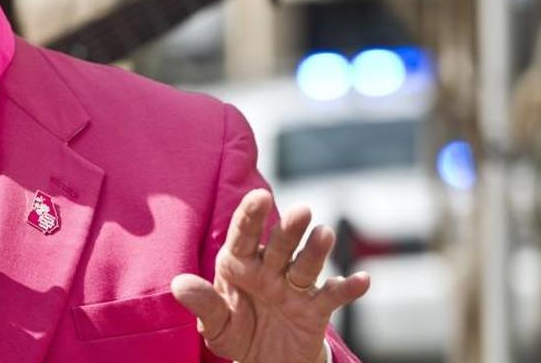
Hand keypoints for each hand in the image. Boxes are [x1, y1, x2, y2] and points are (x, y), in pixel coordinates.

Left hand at [171, 189, 369, 362]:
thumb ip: (202, 304)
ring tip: (324, 234)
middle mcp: (269, 269)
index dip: (251, 215)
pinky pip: (333, 296)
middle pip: (279, 245)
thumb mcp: (215, 324)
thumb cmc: (236, 332)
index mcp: (240, 264)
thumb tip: (178, 284)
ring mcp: (294, 287)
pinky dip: (348, 288)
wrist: (265, 361)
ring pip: (306, 265)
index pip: (243, 234)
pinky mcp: (315, 310)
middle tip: (301, 211)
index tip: (259, 195)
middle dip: (289, 229)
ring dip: (316, 251)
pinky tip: (362, 280)